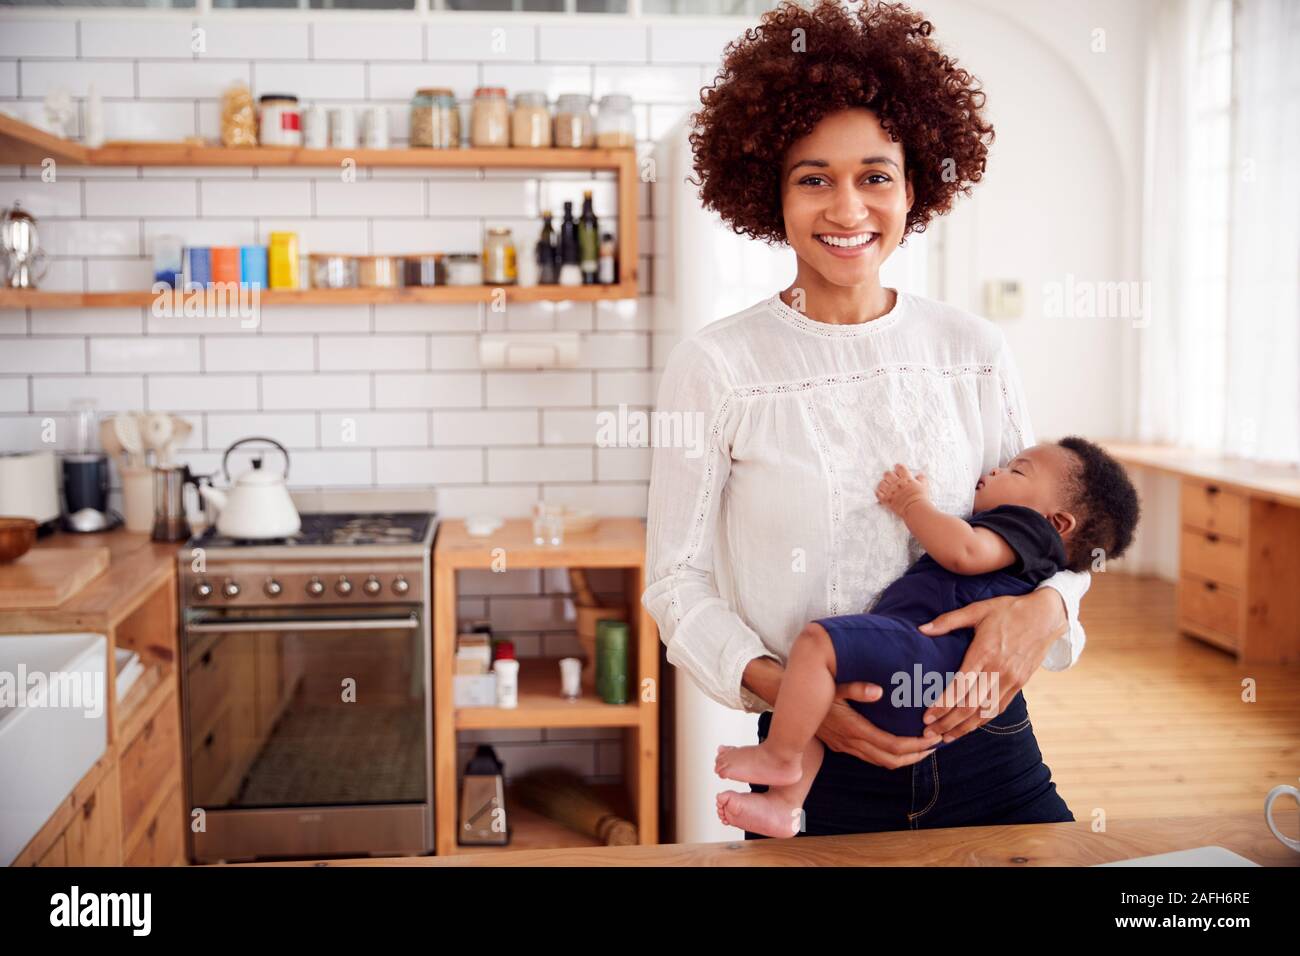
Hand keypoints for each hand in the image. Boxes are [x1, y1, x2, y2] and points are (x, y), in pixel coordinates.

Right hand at [815, 682, 941, 769]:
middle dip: (917, 755)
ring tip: (924, 749)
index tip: (933, 736)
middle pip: (891, 760)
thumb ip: (856, 688)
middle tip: (937, 745)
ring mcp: (846, 747)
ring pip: (882, 763)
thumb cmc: (815, 689)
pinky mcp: (842, 746)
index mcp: (853, 728)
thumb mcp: (834, 684)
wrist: (790, 701)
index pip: (892, 745)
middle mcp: (851, 742)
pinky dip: (890, 757)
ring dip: (906, 759)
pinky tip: (899, 748)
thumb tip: (878, 691)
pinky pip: (871, 758)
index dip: (916, 745)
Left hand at [875, 463, 929, 517]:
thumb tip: (920, 475)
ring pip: (881, 483)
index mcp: (906, 479)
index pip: (899, 468)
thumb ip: (921, 479)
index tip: (897, 468)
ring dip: (883, 484)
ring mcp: (890, 492)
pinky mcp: (886, 500)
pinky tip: (882, 493)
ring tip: (886, 486)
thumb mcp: (924, 486)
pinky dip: (879, 492)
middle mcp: (897, 484)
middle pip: (888, 474)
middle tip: (891, 478)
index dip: (898, 467)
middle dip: (889, 475)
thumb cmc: (921, 498)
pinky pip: (878, 494)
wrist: (915, 509)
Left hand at [917, 589, 1067, 741]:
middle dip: (948, 722)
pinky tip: (969, 728)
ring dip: (964, 727)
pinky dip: (983, 721)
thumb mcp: (977, 609)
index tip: (927, 716)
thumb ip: (948, 621)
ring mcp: (1011, 680)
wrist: (1046, 616)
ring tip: (945, 737)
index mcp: (984, 653)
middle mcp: (998, 670)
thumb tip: (922, 629)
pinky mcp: (1019, 684)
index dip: (943, 705)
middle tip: (929, 733)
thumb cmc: (1009, 610)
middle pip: (970, 705)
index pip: (960, 686)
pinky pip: (999, 708)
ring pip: (985, 712)